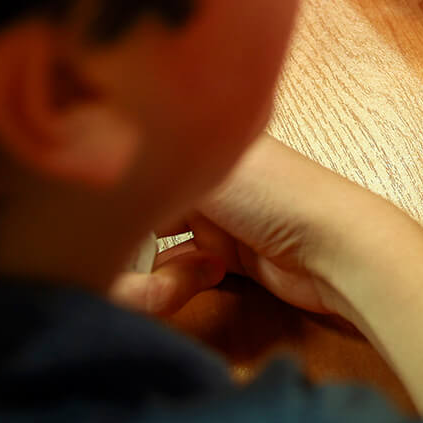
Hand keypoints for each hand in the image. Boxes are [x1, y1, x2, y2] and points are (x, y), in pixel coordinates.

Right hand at [111, 135, 404, 322]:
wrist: (335, 252)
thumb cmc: (274, 198)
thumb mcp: (209, 168)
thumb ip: (155, 162)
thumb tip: (99, 154)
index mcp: (208, 139)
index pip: (144, 154)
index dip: (115, 182)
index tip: (87, 213)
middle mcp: (208, 176)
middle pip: (143, 204)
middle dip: (125, 237)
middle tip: (114, 262)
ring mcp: (216, 220)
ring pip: (154, 246)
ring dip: (149, 270)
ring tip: (159, 284)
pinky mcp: (224, 262)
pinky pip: (177, 272)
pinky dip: (175, 282)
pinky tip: (199, 279)